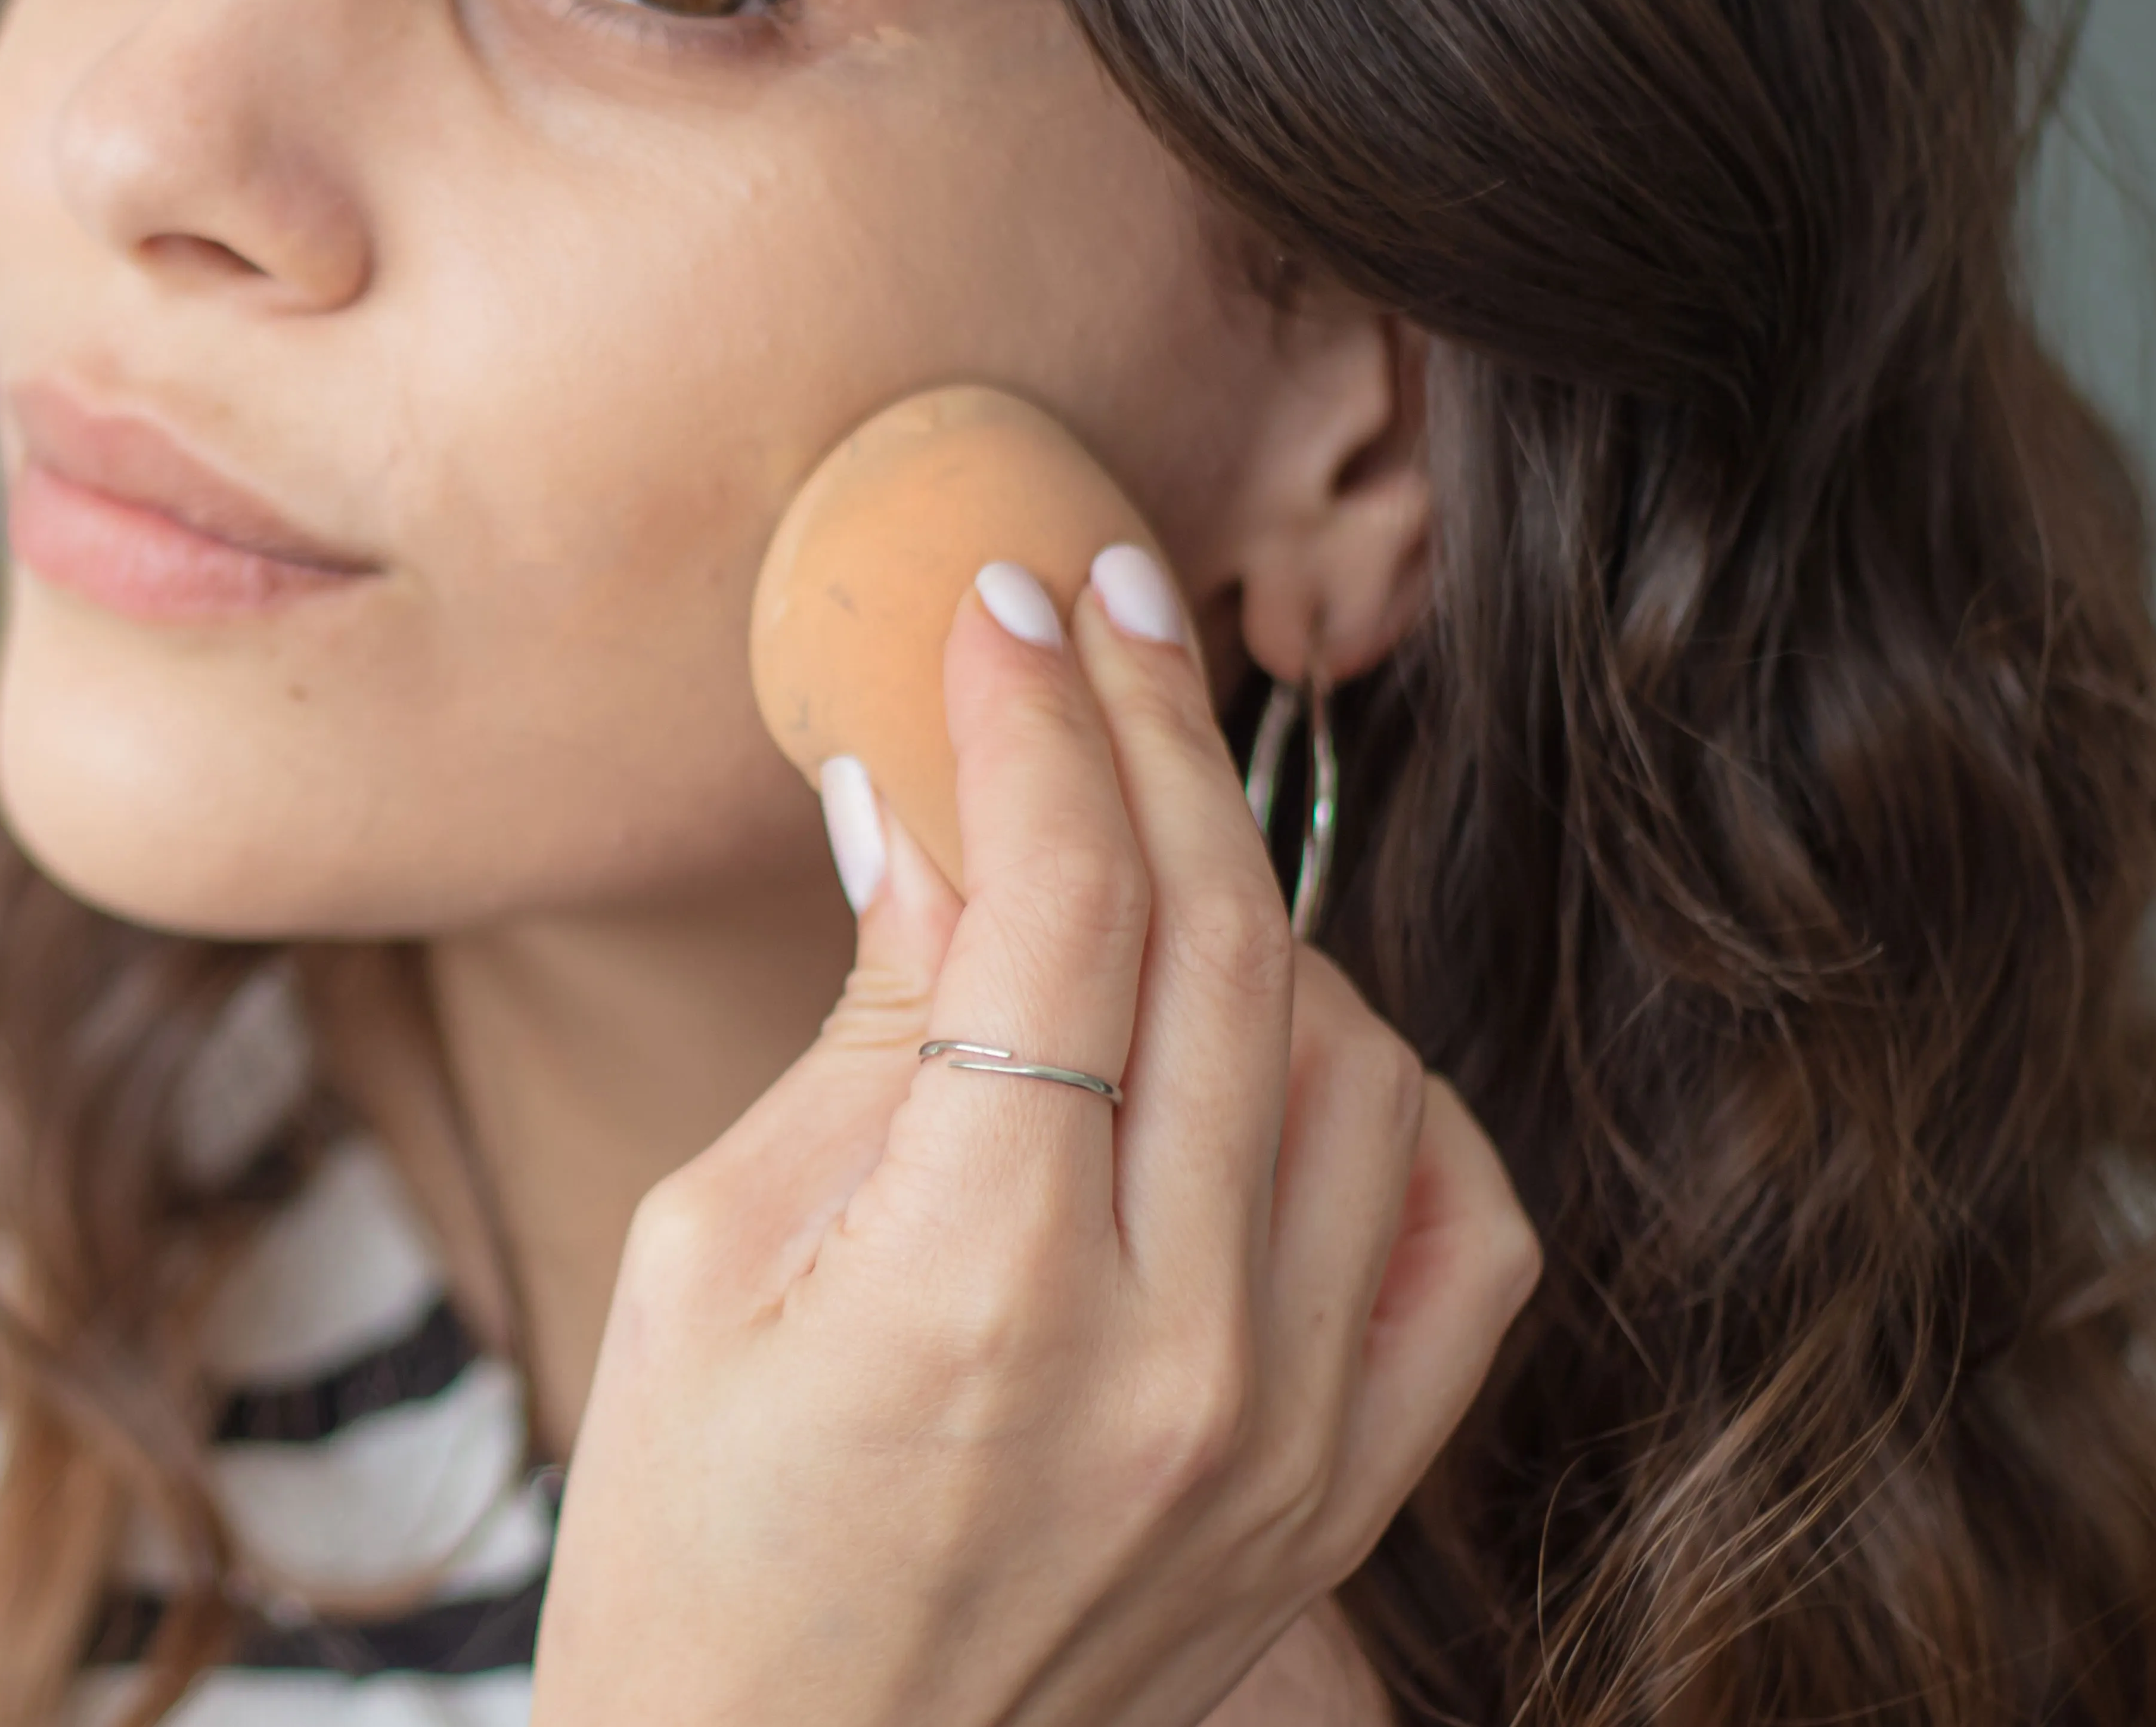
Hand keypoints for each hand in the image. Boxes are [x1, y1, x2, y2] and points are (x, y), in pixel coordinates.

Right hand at [527, 549, 1539, 1726]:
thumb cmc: (695, 1553)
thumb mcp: (713, 1257)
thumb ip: (863, 1029)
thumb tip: (924, 796)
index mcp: (982, 1290)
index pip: (1061, 906)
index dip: (1033, 718)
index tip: (1002, 603)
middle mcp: (1177, 1357)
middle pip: (1225, 945)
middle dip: (1156, 737)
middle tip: (1102, 613)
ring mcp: (1291, 1435)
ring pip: (1357, 1058)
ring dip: (1259, 912)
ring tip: (1143, 854)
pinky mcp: (1344, 1494)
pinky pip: (1460, 1233)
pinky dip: (1399, 1100)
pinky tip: (1297, 1045)